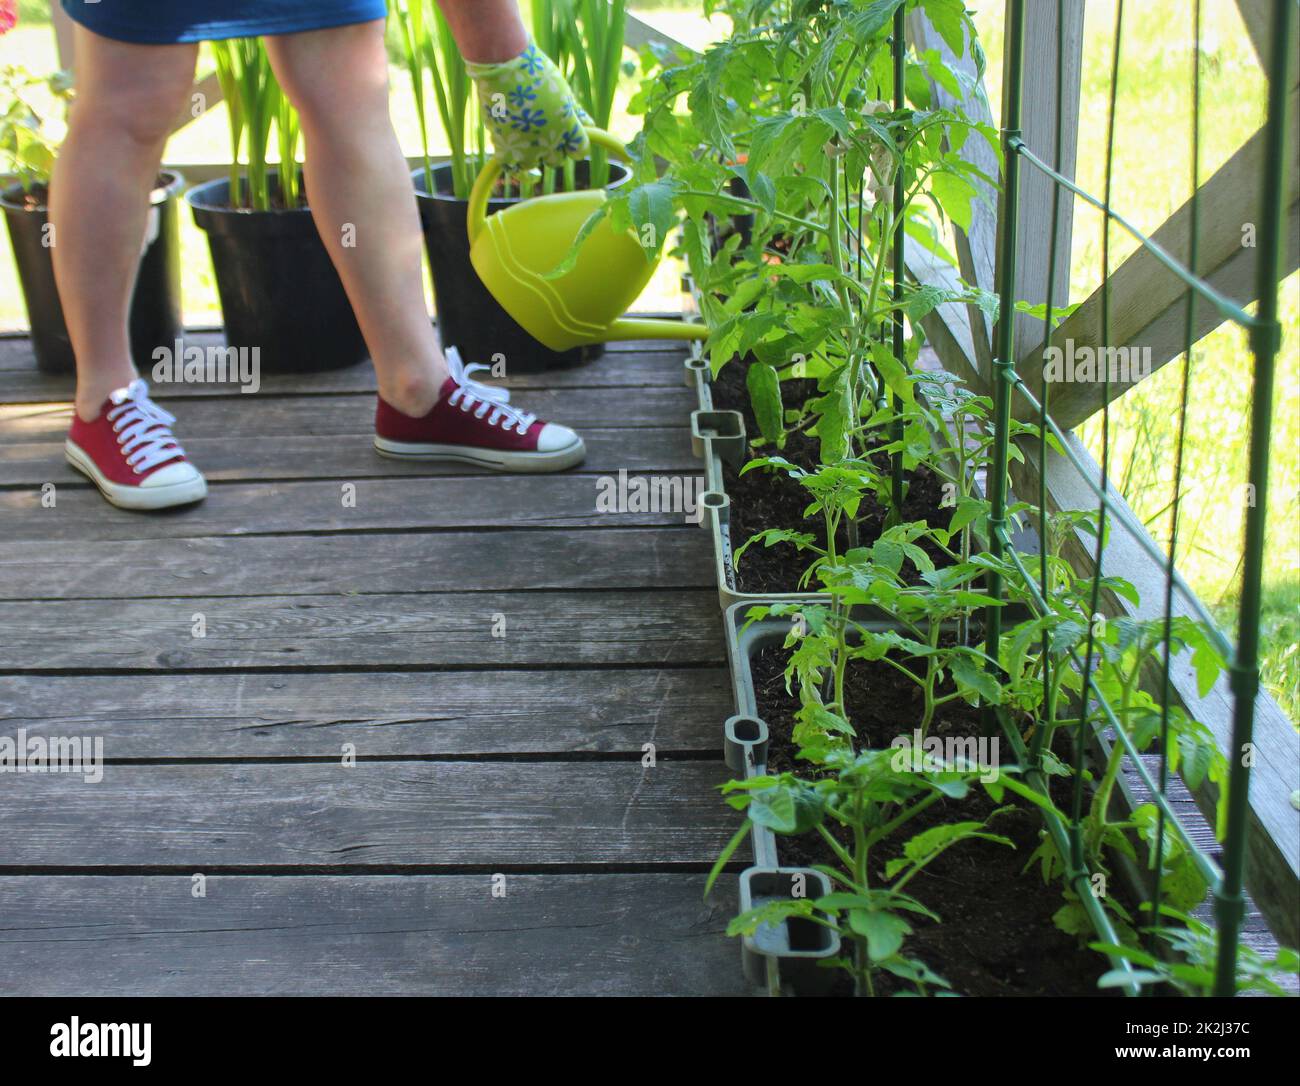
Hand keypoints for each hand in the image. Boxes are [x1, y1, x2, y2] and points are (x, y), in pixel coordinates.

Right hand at [466, 40, 590, 169]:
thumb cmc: (536, 72)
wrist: (504, 64)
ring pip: (533, 166)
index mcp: (569, 129)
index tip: (572, 138)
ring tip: (528, 149)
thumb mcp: (562, 90)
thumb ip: (576, 112)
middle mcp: (551, 143)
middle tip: (543, 132)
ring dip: (532, 158)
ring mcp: (528, 148)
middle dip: (553, 149)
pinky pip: (511, 167)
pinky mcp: (505, 148)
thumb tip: (589, 124)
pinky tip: (513, 159)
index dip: (576, 145)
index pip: (580, 151)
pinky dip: (513, 163)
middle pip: (556, 159)